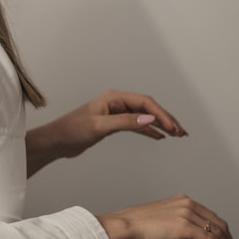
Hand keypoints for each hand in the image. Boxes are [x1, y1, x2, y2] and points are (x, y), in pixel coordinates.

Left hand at [26, 90, 186, 175]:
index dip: (161, 114)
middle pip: (147, 108)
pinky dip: (148, 130)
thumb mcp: (99, 126)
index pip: (144, 102)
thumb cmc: (71, 130)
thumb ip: (124, 123)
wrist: (56, 141)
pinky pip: (136, 125)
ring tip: (176, 134)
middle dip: (166, 119)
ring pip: (143, 117)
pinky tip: (159, 137)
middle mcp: (115, 103)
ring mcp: (114, 113)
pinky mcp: (112, 124)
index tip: (172, 128)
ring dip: (160, 125)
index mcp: (113, 98)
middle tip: (181, 132)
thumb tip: (149, 119)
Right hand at [97, 194, 238, 238]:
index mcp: (181, 201)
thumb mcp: (162, 226)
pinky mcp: (185, 227)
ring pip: (218, 233)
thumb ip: (181, 232)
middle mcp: (187, 204)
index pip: (210, 217)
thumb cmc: (134, 229)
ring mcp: (186, 214)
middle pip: (219, 224)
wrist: (122, 228)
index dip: (222, 234)